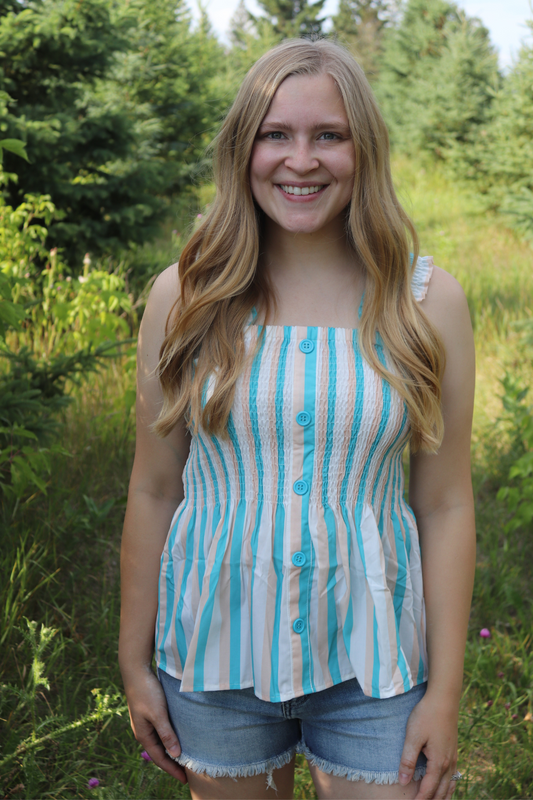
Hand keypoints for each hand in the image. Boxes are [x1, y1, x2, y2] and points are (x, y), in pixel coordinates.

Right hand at [123, 665, 186, 782]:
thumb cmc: (147, 691)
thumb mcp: (158, 713)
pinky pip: (161, 732)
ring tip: (185, 757)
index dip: (172, 769)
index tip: (185, 779)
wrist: (136, 670)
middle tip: (188, 772)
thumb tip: (176, 755)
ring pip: (160, 742)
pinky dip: (170, 738)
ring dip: (171, 750)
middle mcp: (144, 731)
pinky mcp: (150, 713)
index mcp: (143, 735)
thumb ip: (166, 734)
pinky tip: (178, 736)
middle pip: (159, 753)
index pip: (160, 758)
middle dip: (172, 763)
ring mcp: (146, 722)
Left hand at [399, 691, 458, 798]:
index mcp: (438, 763)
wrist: (444, 699)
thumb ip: (408, 760)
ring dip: (442, 797)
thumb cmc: (426, 716)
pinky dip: (449, 786)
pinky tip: (446, 787)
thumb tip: (403, 781)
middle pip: (442, 792)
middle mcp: (449, 764)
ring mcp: (453, 757)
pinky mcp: (453, 751)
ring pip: (450, 785)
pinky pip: (453, 776)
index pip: (429, 789)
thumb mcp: (413, 737)